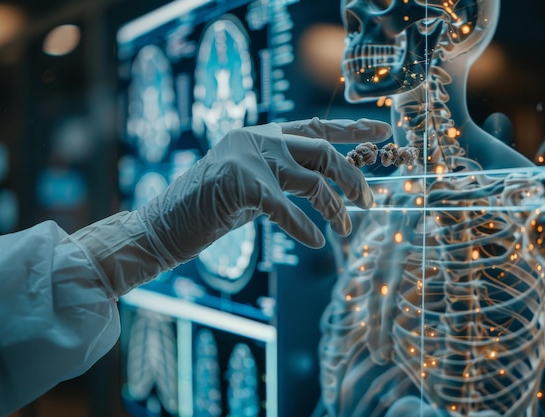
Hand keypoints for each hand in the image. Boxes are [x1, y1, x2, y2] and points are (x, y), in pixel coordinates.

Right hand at [139, 117, 391, 265]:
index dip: (352, 130)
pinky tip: (317, 241)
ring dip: (336, 208)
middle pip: (323, 151)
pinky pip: (288, 209)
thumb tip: (325, 184)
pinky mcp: (241, 186)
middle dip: (353, 177)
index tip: (382, 133)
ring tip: (344, 228)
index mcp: (262, 135)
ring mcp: (249, 160)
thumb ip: (282, 176)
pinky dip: (305, 228)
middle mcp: (259, 140)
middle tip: (368, 201)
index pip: (316, 127)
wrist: (162, 225)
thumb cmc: (208, 208)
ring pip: (313, 181)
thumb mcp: (252, 184)